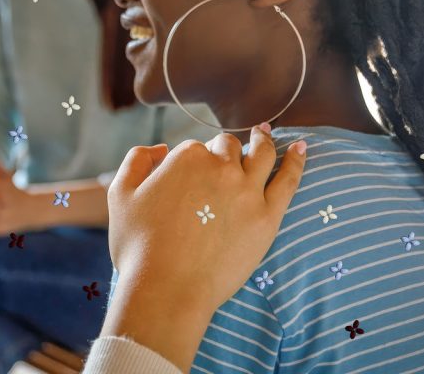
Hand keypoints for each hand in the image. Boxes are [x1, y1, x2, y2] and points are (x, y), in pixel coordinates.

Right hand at [107, 126, 306, 312]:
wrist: (166, 289)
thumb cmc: (138, 245)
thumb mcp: (120, 194)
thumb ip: (137, 160)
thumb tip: (159, 148)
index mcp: (186, 157)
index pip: (196, 148)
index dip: (192, 162)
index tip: (190, 178)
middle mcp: (220, 167)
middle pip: (228, 148)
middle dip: (224, 151)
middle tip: (224, 159)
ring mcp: (247, 191)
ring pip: (262, 154)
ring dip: (264, 140)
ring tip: (265, 134)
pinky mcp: (267, 217)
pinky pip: (288, 180)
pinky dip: (296, 161)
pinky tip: (302, 149)